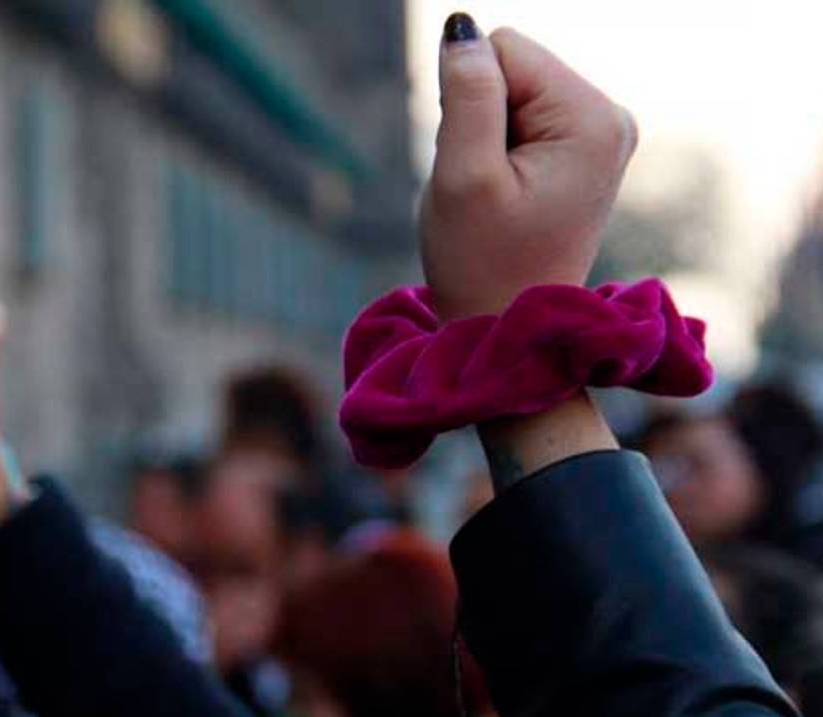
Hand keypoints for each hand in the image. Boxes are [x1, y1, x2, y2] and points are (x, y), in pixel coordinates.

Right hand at [422, 16, 636, 320]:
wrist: (510, 330)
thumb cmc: (483, 264)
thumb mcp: (463, 176)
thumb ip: (465, 94)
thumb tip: (461, 27)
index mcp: (592, 119)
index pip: (504, 49)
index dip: (468, 102)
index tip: (480, 166)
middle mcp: (610, 117)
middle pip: (512, 67)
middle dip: (480, 119)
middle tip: (487, 188)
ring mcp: (600, 135)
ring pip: (510, 93)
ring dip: (486, 139)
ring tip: (497, 197)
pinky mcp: (582, 152)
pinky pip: (520, 119)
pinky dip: (498, 152)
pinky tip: (507, 197)